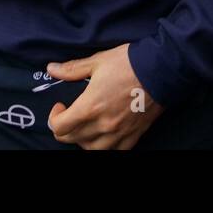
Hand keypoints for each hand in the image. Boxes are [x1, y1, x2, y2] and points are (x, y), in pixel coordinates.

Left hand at [46, 44, 164, 149]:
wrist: (161, 70)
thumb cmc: (129, 64)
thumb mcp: (97, 61)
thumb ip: (72, 69)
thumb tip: (51, 69)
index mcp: (90, 106)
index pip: (60, 127)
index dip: (53, 117)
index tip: (60, 106)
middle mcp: (103, 124)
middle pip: (72, 139)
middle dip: (64, 128)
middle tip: (69, 115)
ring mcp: (119, 133)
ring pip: (92, 149)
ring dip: (83, 140)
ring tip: (85, 126)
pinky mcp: (134, 136)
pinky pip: (115, 151)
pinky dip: (106, 147)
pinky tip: (105, 135)